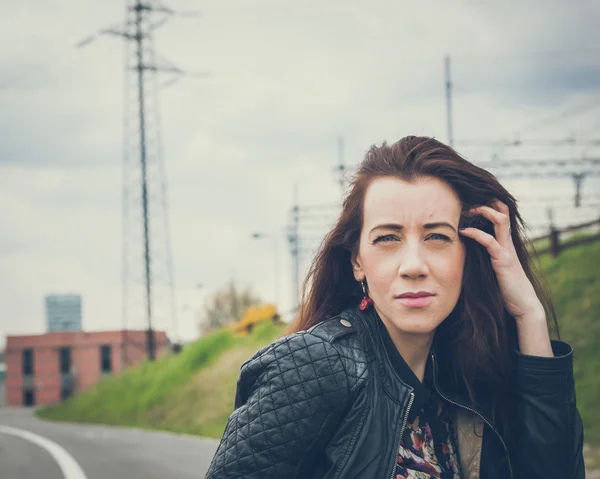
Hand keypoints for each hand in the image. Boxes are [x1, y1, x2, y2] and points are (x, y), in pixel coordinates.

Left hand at [458, 200, 544, 322]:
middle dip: (488, 201)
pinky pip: (490, 241)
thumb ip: (485, 256)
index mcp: (505, 242)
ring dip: (484, 211)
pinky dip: (476, 233)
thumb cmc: (506, 287)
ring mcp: (506, 250)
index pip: (501, 216)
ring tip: (467, 210)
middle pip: (503, 212)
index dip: (490, 204)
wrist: (523, 304)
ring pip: (500, 220)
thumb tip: (467, 250)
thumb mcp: (494, 266)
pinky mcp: (503, 260)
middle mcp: (507, 242)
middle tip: (470, 200)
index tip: (472, 199)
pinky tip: (464, 231)